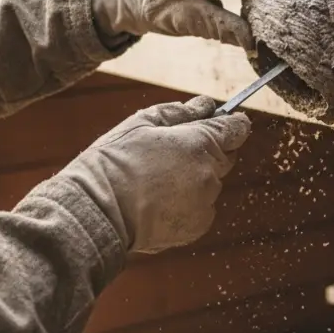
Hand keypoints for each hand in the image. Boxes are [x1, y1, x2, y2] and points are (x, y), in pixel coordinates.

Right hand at [58, 96, 250, 254]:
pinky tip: (158, 203)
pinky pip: (201, 209)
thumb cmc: (114, 163)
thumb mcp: (140, 124)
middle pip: (224, 157)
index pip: (236, 129)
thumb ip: (179, 112)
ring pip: (210, 184)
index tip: (226, 122)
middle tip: (170, 154)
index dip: (232, 124)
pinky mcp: (198, 227)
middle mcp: (210, 173)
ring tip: (155, 182)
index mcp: (199, 143)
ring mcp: (206, 202)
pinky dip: (187, 204)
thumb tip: (205, 105)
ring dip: (194, 180)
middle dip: (206, 152)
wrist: (98, 213)